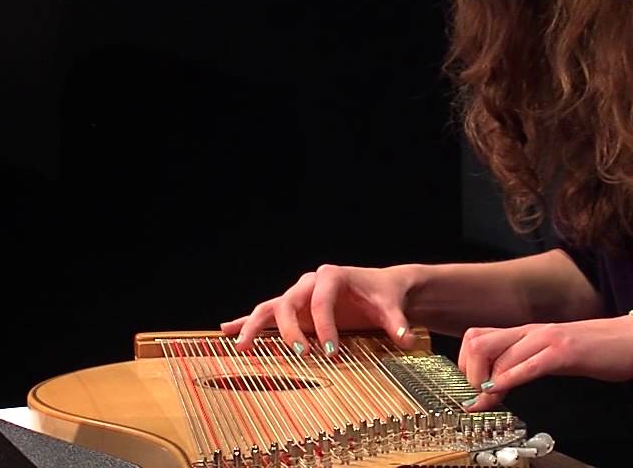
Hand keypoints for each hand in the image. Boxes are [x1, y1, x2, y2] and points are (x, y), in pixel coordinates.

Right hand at [220, 264, 416, 356]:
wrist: (381, 289)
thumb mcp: (392, 306)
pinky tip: (227, 331)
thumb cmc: (384, 295)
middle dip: (291, 329)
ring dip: (255, 325)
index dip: (323, 324)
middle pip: (288, 302)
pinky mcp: (295, 311)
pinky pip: (267, 315)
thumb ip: (396, 322)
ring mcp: (298, 297)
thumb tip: (406, 339)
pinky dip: (247, 322)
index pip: (320, 299)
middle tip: (301, 355)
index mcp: (331, 276)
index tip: (330, 351)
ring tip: (241, 346)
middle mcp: (309, 283)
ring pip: (270, 307)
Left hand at [457, 317, 632, 410]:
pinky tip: (504, 391)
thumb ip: (523, 364)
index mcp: (523, 333)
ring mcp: (546, 339)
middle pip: (477, 342)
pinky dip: (511, 379)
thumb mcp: (548, 354)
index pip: (476, 338)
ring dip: (487, 382)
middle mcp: (530, 331)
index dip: (464, 364)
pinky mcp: (565, 351)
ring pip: (499, 354)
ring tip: (489, 401)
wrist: (630, 340)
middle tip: (477, 397)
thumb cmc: (591, 350)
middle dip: (469, 374)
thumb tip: (496, 383)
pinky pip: (530, 364)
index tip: (470, 389)